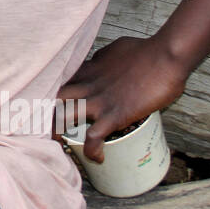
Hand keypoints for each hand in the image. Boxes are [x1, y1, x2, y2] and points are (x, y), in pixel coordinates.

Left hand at [57, 36, 188, 162]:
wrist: (165, 56)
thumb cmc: (145, 50)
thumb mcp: (115, 50)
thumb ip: (103, 58)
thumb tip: (99, 63)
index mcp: (88, 70)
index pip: (57, 80)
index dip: (50, 93)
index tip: (49, 105)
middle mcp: (87, 85)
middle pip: (52, 98)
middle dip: (45, 112)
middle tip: (47, 127)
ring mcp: (99, 100)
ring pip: (64, 116)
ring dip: (59, 133)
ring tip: (62, 147)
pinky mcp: (114, 114)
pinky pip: (94, 136)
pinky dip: (92, 150)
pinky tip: (97, 158)